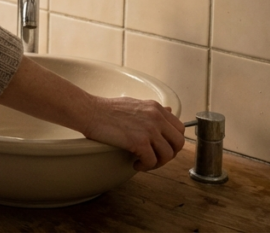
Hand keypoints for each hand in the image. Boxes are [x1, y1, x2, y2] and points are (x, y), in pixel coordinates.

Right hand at [0, 55, 184, 172]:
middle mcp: (156, 117)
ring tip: (143, 161)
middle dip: (169, 154)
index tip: (161, 148)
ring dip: (157, 163)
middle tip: (154, 158)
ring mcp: (149, 129)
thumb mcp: (135, 104)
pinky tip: (135, 163)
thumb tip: (170, 112)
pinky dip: (145, 166)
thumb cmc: (107, 109)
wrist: (89, 112)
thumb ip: (153, 111)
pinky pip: (152, 161)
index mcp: (155, 108)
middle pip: (179, 143)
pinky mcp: (139, 141)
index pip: (180, 128)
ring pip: (168, 154)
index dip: (173, 142)